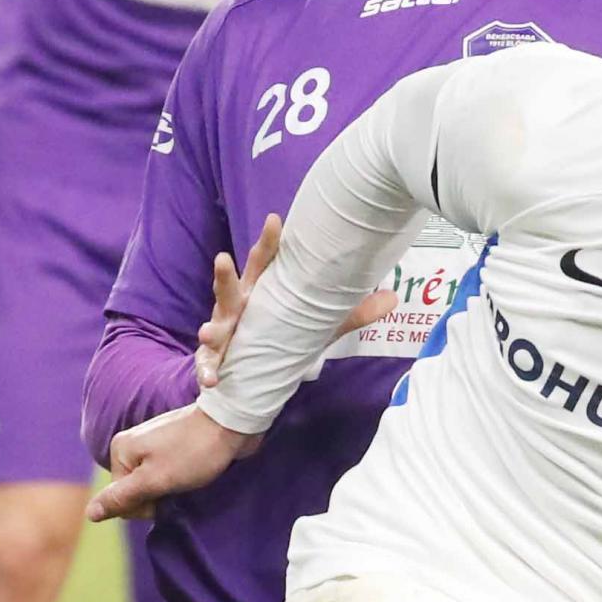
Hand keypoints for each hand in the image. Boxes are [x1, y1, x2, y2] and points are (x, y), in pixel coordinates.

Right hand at [87, 404, 258, 522]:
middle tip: (181, 483)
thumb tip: (89, 514)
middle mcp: (131, 444)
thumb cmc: (194, 453)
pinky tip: (193, 472)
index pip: (121, 499)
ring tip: (190, 477)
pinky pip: (166, 472)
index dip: (146, 506)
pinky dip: (179, 478)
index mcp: (121, 450)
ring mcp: (151, 443)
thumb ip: (122, 497)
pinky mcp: (171, 445)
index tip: (167, 494)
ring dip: (170, 489)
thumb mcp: (155, 480)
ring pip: (152, 483)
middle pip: (135, 490)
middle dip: (157, 496)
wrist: (231, 423)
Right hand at [195, 213, 398, 391]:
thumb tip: (393, 297)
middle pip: (229, 286)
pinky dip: (207, 372)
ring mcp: (221, 331)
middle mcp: (236, 306)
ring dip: (210, 328)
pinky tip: (211, 380)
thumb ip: (351, 313)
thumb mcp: (315, 323)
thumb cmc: (276, 334)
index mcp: (260, 291)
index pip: (265, 262)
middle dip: (225, 275)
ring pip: (214, 325)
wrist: (243, 371)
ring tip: (208, 331)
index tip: (275, 221)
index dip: (269, 242)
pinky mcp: (213, 359)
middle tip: (224, 259)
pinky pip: (208, 366)